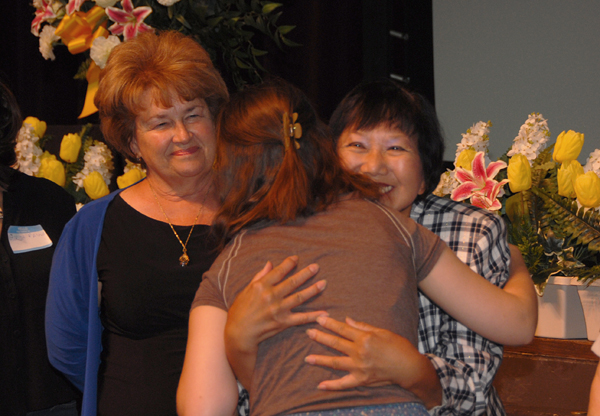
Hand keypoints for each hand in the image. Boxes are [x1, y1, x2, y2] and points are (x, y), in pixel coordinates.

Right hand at [224, 256, 326, 386]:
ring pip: (299, 297)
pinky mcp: (283, 322)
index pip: (279, 271)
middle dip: (306, 273)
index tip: (297, 258)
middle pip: (292, 282)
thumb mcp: (246, 290)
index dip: (289, 264)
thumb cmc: (240, 310)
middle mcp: (271, 296)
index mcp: (261, 286)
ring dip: (313, 290)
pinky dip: (313, 316)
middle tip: (316, 266)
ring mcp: (278, 310)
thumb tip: (270, 263)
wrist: (238, 334)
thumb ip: (259, 276)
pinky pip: (301, 318)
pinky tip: (324, 313)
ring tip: (323, 283)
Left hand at [305, 316, 441, 407]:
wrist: (409, 368)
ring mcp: (359, 367)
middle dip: (321, 337)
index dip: (330, 324)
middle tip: (308, 332)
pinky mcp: (362, 380)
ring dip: (320, 360)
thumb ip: (363, 326)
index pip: (343, 329)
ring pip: (335, 362)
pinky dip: (332, 385)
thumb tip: (347, 320)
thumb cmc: (398, 346)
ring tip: (307, 358)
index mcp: (365, 338)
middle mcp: (359, 352)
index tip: (318, 318)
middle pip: (336, 343)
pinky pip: (344, 384)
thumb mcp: (382, 331)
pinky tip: (320, 385)